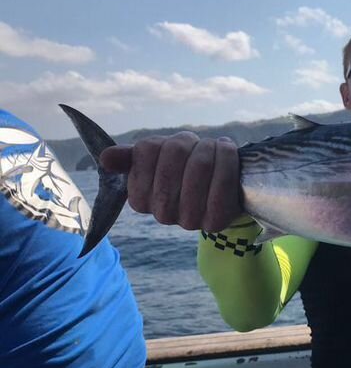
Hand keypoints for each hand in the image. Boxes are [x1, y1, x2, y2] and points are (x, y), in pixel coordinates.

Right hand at [100, 133, 242, 230]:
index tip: (180, 144)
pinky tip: (227, 154)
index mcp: (141, 196)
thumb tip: (106, 158)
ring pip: (198, 169)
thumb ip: (132, 156)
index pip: (145, 155)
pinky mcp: (214, 223)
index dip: (164, 145)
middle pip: (173, 162)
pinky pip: (220, 190)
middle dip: (190, 146)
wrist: (224, 186)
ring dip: (210, 151)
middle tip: (203, 144)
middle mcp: (162, 214)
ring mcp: (188, 222)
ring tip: (217, 148)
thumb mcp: (161, 156)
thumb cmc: (188, 166)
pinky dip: (227, 164)